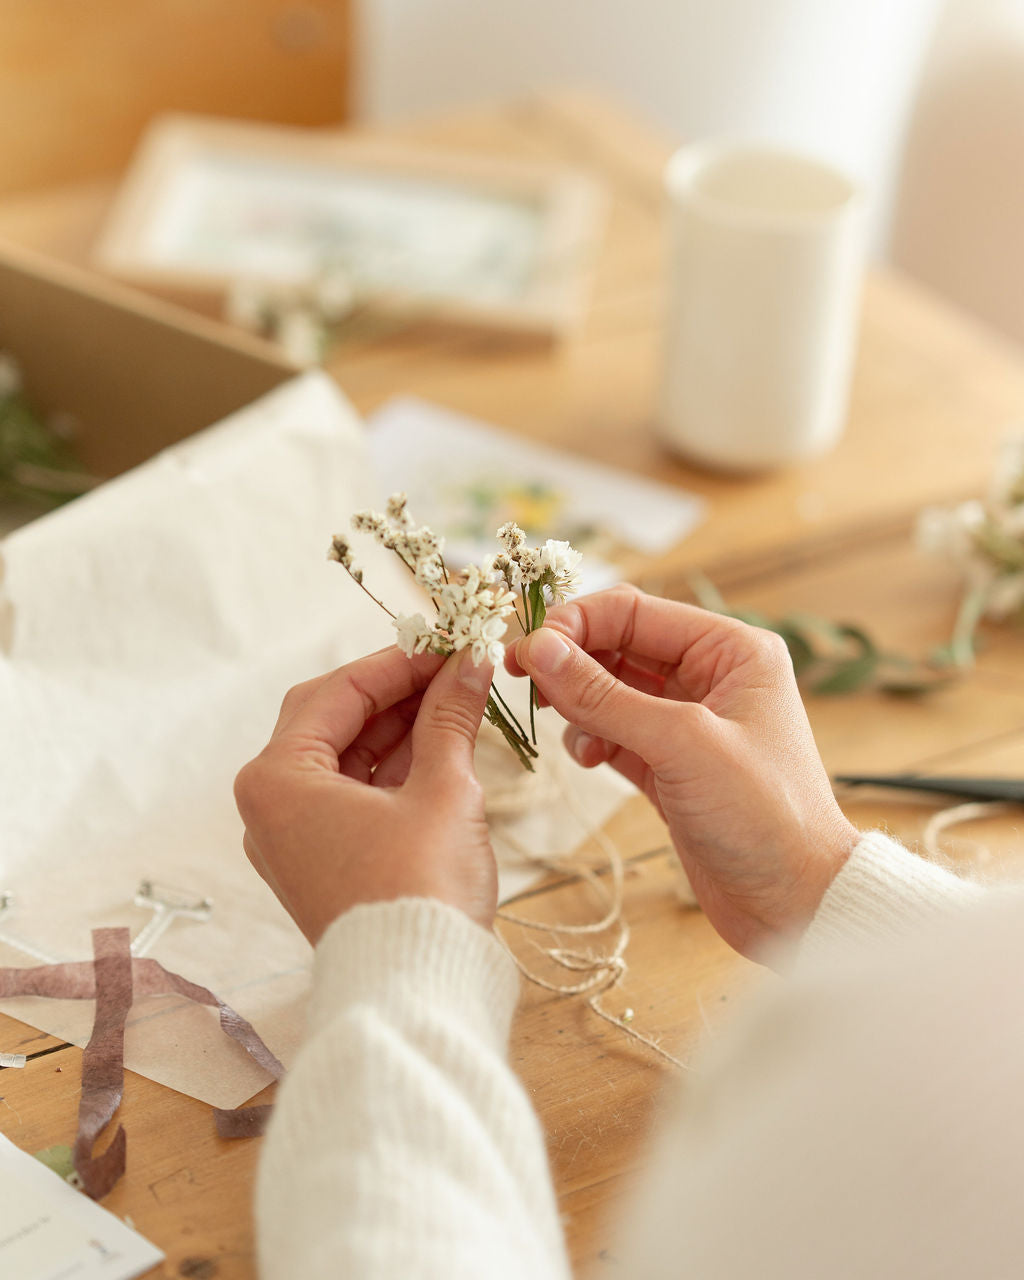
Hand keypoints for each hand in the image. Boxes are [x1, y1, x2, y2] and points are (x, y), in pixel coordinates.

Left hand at [235, 646, 497, 944]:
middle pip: (335, 720)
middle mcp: (271, 805)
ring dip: (400, 727)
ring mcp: (294, 837)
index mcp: (277, 779)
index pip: (338, 691)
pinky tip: (442, 744)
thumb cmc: (420, 890)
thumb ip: (451, 717)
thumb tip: (471, 662)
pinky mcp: (322, 862)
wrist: (415, 992)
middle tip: (456, 667)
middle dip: (398, 692)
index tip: (449, 643)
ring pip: (347, 757)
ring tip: (459, 700)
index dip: (399, 662)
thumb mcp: (443, 790)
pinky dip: (394, 767)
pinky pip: (353, 794)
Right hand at [505, 585, 857, 956]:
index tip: (527, 647)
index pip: (634, 611)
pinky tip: (590, 758)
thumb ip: (604, 695)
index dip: (576, 622)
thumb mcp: (681, 745)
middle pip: (618, 645)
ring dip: (578, 702)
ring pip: (610, 689)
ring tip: (566, 728)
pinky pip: (614, 731)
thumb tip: (539, 648)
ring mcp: (689, 722)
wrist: (796, 904)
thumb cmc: (764, 815)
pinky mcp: (670, 765)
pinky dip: (592, 738)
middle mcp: (711, 676)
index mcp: (732, 650)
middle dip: (569, 661)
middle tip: (520, 678)